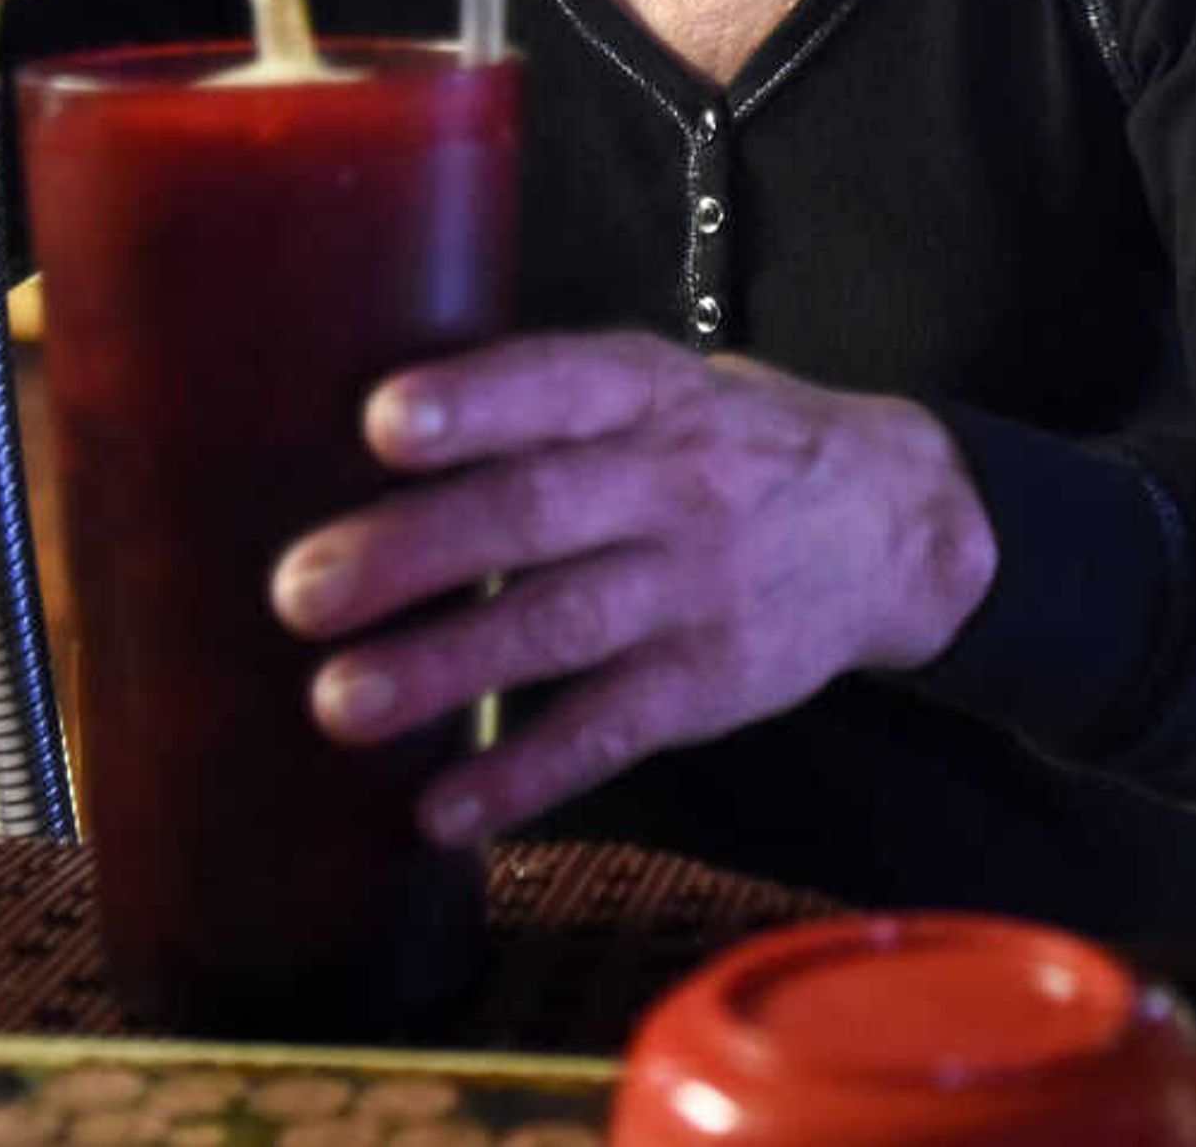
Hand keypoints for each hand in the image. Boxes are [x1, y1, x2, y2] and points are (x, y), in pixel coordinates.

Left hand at [268, 334, 999, 846]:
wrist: (895, 523)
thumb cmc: (727, 444)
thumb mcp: (662, 387)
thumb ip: (546, 404)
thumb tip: (350, 426)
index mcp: (651, 391)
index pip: (562, 385)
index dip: (477, 403)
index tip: (382, 422)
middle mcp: (678, 484)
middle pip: (539, 514)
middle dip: (414, 552)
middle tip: (300, 589)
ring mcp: (697, 588)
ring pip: (561, 627)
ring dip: (446, 668)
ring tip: (338, 704)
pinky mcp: (710, 683)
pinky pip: (609, 731)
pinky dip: (525, 774)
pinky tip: (441, 811)